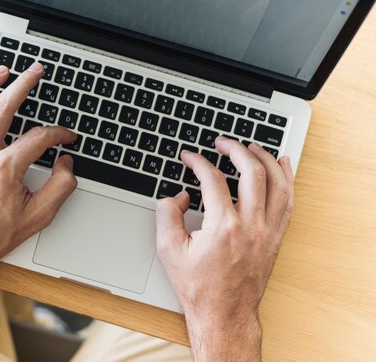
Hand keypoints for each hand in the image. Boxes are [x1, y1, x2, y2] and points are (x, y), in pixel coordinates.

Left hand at [0, 63, 76, 285]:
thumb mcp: (38, 217)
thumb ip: (60, 187)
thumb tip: (66, 164)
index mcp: (4, 170)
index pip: (39, 138)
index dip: (59, 134)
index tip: (66, 136)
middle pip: (4, 108)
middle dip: (23, 86)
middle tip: (35, 72)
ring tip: (2, 70)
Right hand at [156, 137, 293, 360]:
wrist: (224, 314)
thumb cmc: (198, 286)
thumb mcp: (168, 250)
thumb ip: (167, 215)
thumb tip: (179, 195)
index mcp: (223, 227)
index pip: (213, 179)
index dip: (198, 162)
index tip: (189, 157)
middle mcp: (251, 226)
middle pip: (252, 172)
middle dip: (236, 149)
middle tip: (223, 142)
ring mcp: (268, 231)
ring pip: (277, 183)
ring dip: (265, 159)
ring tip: (252, 146)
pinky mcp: (276, 238)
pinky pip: (288, 201)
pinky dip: (287, 179)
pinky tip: (283, 165)